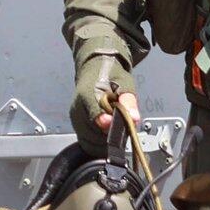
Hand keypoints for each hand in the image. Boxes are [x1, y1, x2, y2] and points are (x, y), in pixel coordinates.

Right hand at [70, 39, 138, 154]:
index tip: (121, 126)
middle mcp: (78, 108)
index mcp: (88, 95)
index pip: (98, 119)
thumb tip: (134, 118)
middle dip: (111, 134)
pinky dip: (98, 141)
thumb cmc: (111, 76)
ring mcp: (75, 118)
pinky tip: (106, 132)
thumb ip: (129, 102)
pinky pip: (86, 141)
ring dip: (105, 140)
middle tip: (121, 126)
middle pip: (95, 134)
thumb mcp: (125, 84)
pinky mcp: (76, 124)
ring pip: (91, 141)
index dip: (112, 126)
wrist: (95, 68)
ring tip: (114, 128)